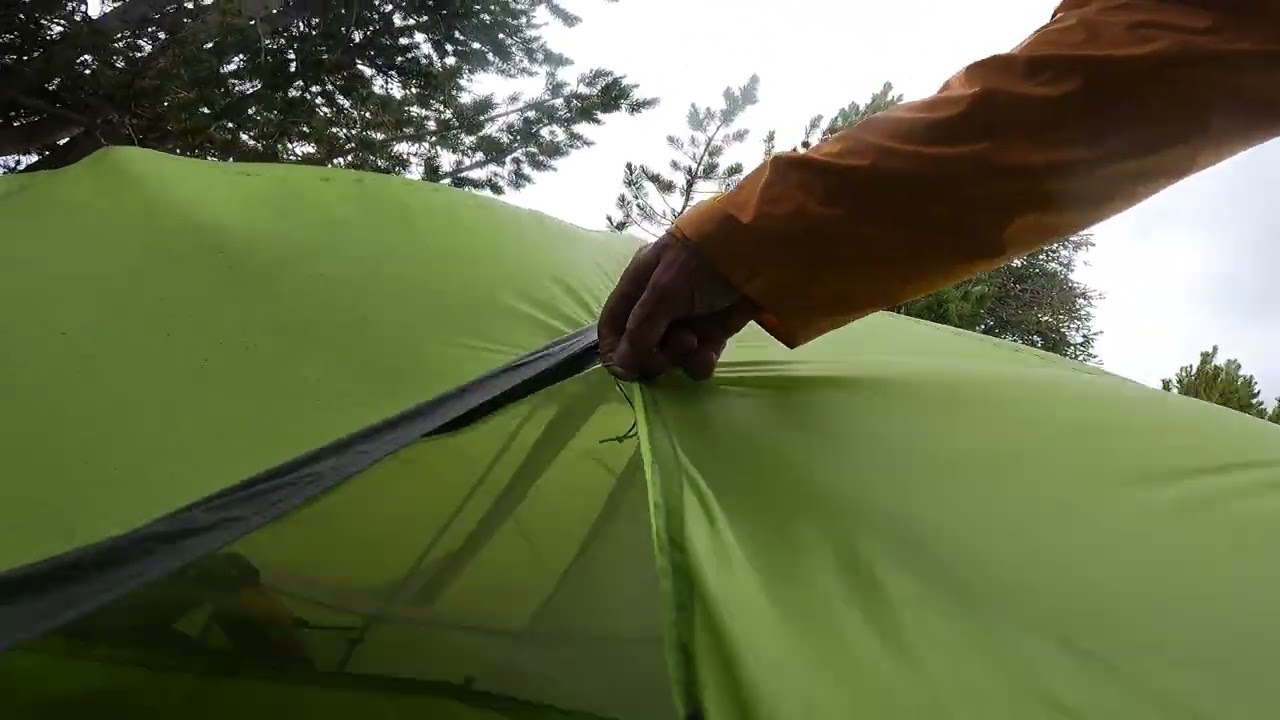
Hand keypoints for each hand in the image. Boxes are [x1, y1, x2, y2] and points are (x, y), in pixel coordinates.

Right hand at [599, 232, 757, 380]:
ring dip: (679, 358)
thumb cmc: (702, 263)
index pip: (613, 326)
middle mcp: (657, 304)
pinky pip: (697, 358)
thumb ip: (640, 331)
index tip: (627, 371)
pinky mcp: (714, 330)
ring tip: (694, 343)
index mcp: (637, 286)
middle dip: (652, 356)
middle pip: (640, 347)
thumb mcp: (664, 291)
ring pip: (670, 356)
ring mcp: (686, 318)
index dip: (615, 351)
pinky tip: (709, 354)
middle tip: (667, 353)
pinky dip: (701, 362)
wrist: (760, 252)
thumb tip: (620, 368)